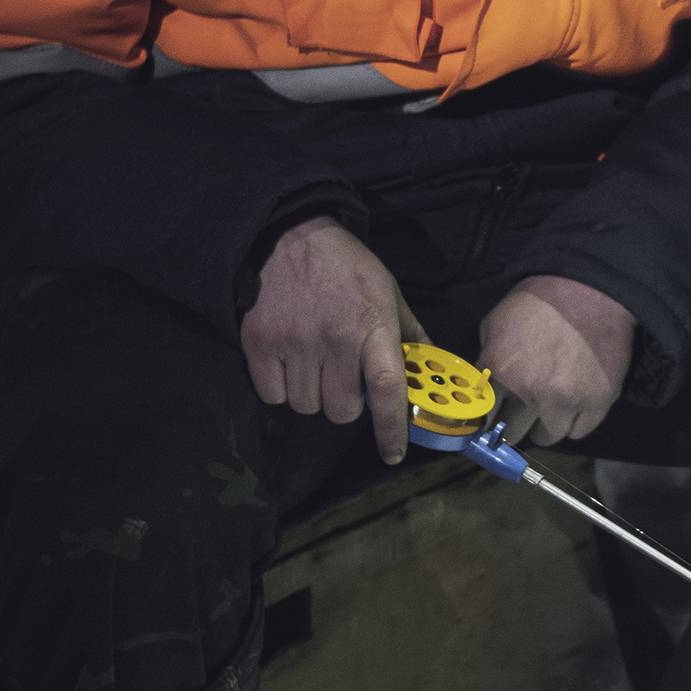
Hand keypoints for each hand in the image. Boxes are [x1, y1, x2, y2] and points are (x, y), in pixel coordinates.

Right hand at [241, 216, 425, 462]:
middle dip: (346, 406)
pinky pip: (272, 395)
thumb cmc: (346, 267)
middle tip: (343, 381)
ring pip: (306, 406)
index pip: (386, 389)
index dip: (390, 428)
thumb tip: (431, 370)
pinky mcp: (259, 343)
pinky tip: (287, 364)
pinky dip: (280, 388)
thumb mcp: (387, 292)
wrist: (289, 237)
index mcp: (372, 326)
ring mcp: (294, 343)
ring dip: (312, 396)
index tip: (393, 454)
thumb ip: (408, 333)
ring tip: (314, 367)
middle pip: (341, 411)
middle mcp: (334, 340)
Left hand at [479, 275, 636, 446]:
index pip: (483, 417)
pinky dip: (574, 422)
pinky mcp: (597, 402)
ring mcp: (566, 401)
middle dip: (514, 423)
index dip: (487, 419)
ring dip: (544, 426)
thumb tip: (483, 387)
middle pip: (512, 433)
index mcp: (501, 372)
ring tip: (550, 408)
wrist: (590, 289)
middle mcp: (531, 393)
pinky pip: (579, 431)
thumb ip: (487, 359)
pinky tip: (573, 403)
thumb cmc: (539, 301)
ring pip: (546, 438)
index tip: (493, 418)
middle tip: (521, 411)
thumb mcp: (496, 322)